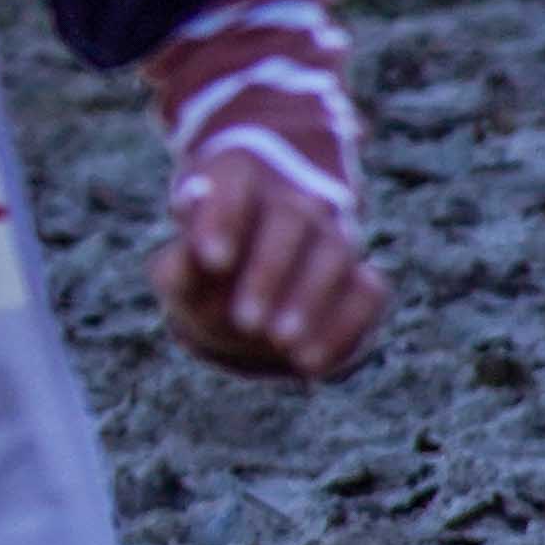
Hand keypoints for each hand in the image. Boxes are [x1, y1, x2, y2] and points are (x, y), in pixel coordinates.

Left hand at [154, 148, 384, 379]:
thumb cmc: (202, 279)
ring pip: (334, 253)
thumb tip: (198, 250)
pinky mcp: (361, 277)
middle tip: (245, 320)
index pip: (234, 183)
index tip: (212, 260)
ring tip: (280, 343)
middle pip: (290, 220)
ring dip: (309, 300)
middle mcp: (292, 202)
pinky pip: (368, 292)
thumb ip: (180, 264)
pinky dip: (343, 326)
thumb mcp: (176, 273)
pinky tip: (310, 362)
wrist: (244, 301)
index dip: (225, 217)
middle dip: (269, 272)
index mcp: (237, 182)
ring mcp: (332, 237)